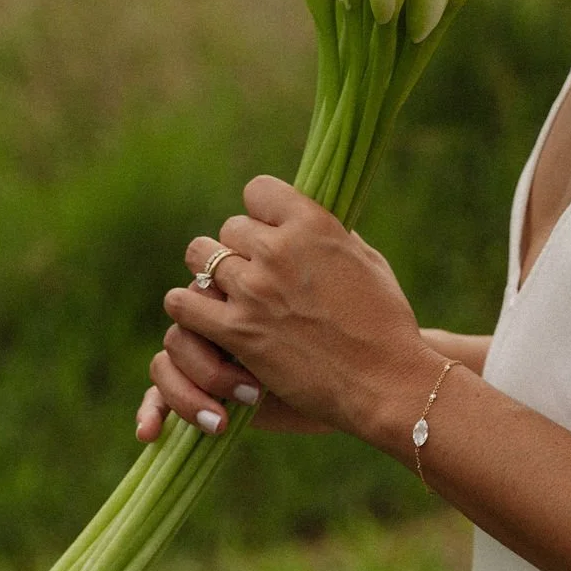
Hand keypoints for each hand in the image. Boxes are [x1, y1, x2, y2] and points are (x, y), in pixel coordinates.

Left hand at [160, 175, 435, 440]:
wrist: (384, 380)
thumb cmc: (385, 321)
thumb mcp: (367, 260)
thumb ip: (331, 235)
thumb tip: (308, 222)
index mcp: (313, 223)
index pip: (258, 191)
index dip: (262, 212)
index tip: (271, 231)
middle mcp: (279, 249)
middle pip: (230, 228)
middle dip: (241, 248)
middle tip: (256, 274)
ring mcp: (254, 289)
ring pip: (202, 257)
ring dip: (213, 273)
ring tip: (227, 293)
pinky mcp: (238, 330)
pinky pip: (185, 303)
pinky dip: (190, 307)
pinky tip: (205, 316)